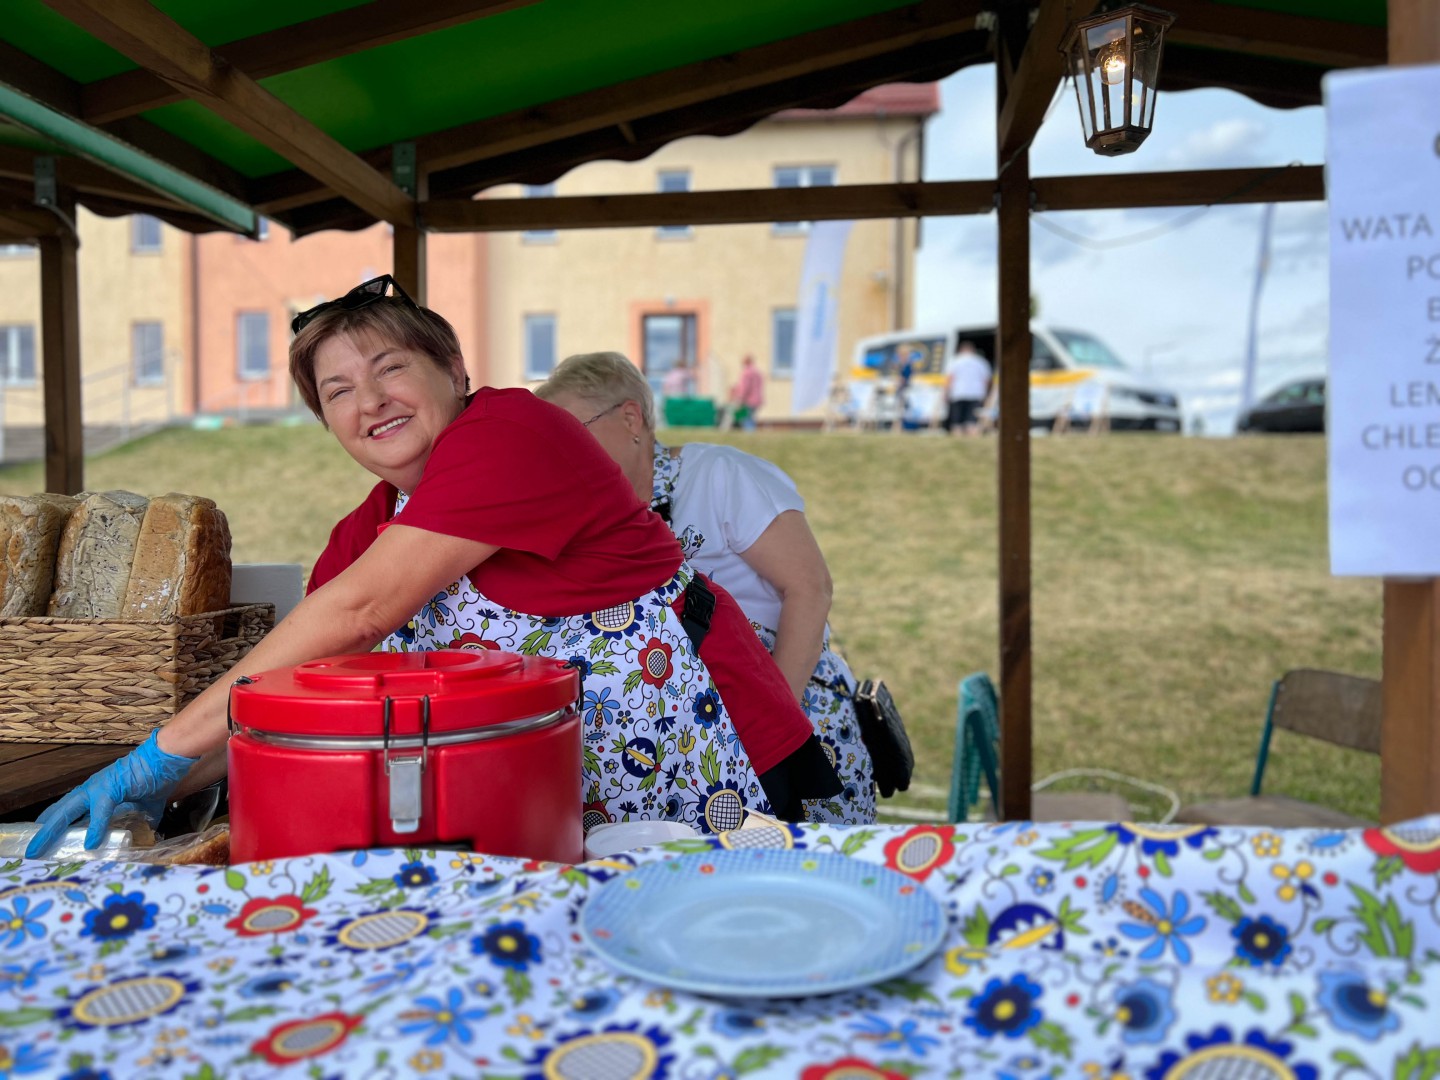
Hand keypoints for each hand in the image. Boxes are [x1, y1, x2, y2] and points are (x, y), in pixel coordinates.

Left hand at [25, 730, 198, 857]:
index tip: (44, 840)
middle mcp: (92, 789)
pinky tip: (90, 842)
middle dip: (45, 830)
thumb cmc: (157, 776)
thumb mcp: (147, 806)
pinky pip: (100, 810)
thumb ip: (142, 820)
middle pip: (61, 811)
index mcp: (98, 792)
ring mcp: (98, 787)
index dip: (56, 824)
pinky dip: (94, 826)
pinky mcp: (110, 787)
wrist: (167, 757)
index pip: (71, 810)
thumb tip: (144, 836)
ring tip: (40, 846)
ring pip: (68, 810)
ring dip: (53, 829)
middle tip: (32, 848)